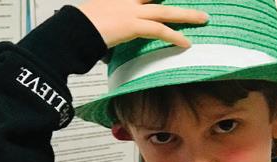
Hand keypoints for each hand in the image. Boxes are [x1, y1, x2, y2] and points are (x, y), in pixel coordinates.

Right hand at [78, 0, 208, 48]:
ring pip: (166, 11)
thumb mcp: (99, 15)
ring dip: (187, 16)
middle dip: (179, 3)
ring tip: (203, 19)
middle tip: (196, 8)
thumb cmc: (81, 25)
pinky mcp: (132, 24)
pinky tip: (185, 43)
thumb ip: (114, 18)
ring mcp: (131, 10)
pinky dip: (174, 37)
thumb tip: (117, 29)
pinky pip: (159, 30)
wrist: (73, 28)